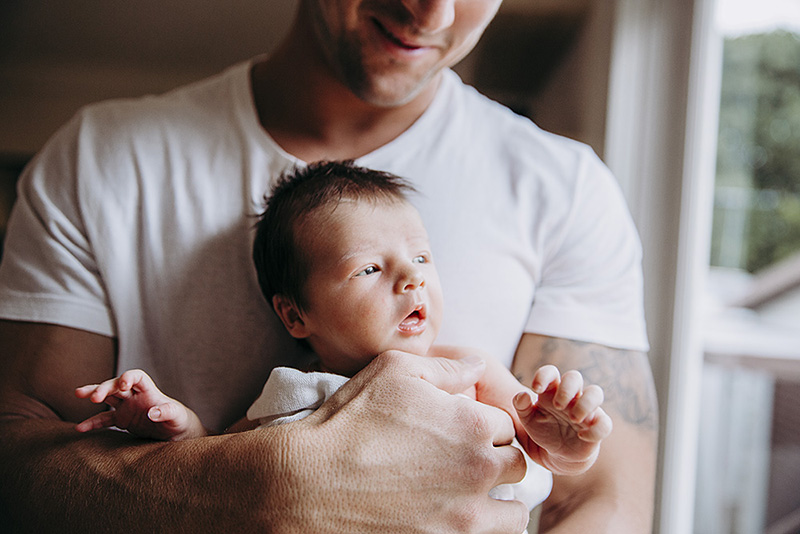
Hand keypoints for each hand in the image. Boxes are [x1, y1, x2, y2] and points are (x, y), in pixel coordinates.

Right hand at [75, 369, 206, 440]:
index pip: (137, 376)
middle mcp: (135, 396)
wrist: (175, 433)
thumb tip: (152, 412)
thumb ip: (166, 412)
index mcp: (149, 390)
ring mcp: (126, 407)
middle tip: (93, 397)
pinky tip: (80, 429)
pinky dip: (92, 423)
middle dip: (105, 388)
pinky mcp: (121, 420)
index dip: (128, 377)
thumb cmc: (178, 420)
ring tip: (78, 393)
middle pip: (117, 385)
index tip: (123, 384)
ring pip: (107, 397)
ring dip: (94, 394)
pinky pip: (104, 420)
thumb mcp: (177, 416)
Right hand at [292, 350, 530, 532]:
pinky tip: (457, 518)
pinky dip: (484, 529)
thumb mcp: (394, 372)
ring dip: (499, 501)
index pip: (505, 424)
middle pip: (515, 465)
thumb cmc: (350, 422)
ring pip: (514, 512)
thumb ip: (446, 368)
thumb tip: (479, 365)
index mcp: (472, 424)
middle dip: (495, 460)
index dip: (483, 424)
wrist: (308, 484)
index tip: (459, 431)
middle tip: (462, 461)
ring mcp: (466, 515)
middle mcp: (478, 470)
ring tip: (469, 496)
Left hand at [513, 365, 611, 474]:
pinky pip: (605, 423)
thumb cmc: (543, 430)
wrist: (556, 454)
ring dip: (585, 403)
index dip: (544, 375)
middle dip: (566, 389)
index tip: (536, 389)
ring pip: (595, 393)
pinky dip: (596, 429)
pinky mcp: (597, 427)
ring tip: (573, 418)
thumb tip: (521, 395)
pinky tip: (582, 436)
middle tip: (557, 406)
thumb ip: (522, 407)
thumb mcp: (528, 420)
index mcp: (552, 391)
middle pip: (574, 377)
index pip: (551, 372)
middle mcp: (571, 396)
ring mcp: (586, 410)